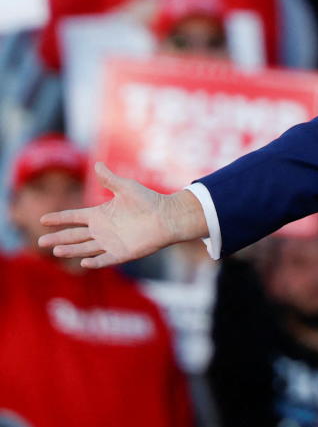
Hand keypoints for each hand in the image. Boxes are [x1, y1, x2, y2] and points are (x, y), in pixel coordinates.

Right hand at [37, 163, 208, 268]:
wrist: (168, 216)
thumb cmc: (149, 200)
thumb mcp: (126, 187)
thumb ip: (109, 179)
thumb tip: (97, 163)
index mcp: (100, 214)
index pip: (74, 217)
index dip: (59, 218)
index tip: (42, 219)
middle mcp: (102, 230)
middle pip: (74, 235)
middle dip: (58, 238)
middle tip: (41, 242)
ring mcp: (110, 242)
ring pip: (85, 248)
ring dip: (71, 250)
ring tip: (55, 250)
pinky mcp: (122, 253)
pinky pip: (105, 260)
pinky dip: (94, 262)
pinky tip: (83, 263)